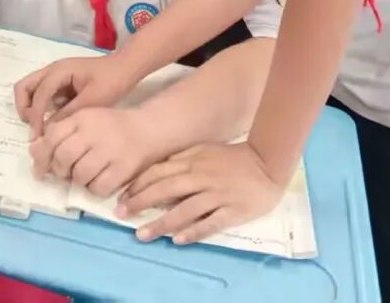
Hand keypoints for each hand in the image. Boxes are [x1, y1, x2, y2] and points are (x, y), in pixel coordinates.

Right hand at [14, 54, 136, 136]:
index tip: (37, 136)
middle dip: (24, 108)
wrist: (126, 68)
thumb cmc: (112, 81)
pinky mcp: (61, 83)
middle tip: (33, 127)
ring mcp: (56, 76)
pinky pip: (44, 94)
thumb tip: (49, 129)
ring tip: (41, 126)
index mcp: (59, 71)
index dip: (36, 116)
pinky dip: (43, 107)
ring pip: (32, 90)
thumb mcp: (93, 100)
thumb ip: (69, 113)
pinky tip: (55, 120)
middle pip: (24, 86)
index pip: (39, 94)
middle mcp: (52, 71)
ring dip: (32, 107)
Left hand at [29, 107, 158, 196]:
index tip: (39, 168)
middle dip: (59, 170)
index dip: (42, 155)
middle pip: (64, 158)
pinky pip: (98, 187)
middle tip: (65, 173)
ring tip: (85, 174)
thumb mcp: (85, 121)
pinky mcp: (123, 168)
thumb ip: (59, 132)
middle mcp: (95, 132)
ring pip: (80, 175)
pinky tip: (99, 180)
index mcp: (83, 117)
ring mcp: (110, 150)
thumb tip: (33, 151)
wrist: (149, 129)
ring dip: (78, 180)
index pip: (53, 136)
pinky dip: (94, 188)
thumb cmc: (111, 127)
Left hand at [118, 142, 287, 245]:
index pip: (159, 172)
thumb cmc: (233, 157)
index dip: (139, 185)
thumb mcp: (204, 149)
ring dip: (161, 223)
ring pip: (184, 210)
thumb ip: (182, 158)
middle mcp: (202, 177)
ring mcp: (217, 195)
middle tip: (122, 215)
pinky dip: (193, 232)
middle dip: (141, 203)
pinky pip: (210, 223)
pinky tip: (178, 240)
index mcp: (193, 161)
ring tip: (143, 235)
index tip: (122, 197)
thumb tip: (157, 170)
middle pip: (166, 190)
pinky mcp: (232, 211)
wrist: (268, 162)